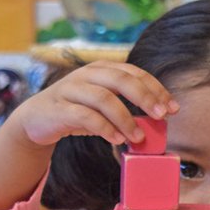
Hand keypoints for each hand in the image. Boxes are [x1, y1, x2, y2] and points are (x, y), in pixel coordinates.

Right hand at [9, 61, 178, 149]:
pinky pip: (85, 116)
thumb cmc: (76, 112)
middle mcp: (87, 74)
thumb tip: (158, 120)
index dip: (155, 89)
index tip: (172, 108)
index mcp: (102, 69)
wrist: (37, 120)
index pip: (134, 73)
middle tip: (161, 116)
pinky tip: (116, 140)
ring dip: (125, 118)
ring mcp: (71, 90)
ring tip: (138, 137)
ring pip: (104, 98)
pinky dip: (104, 128)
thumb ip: (127, 107)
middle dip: (145, 97)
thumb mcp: (103, 106)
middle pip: (121, 79)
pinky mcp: (59, 109)